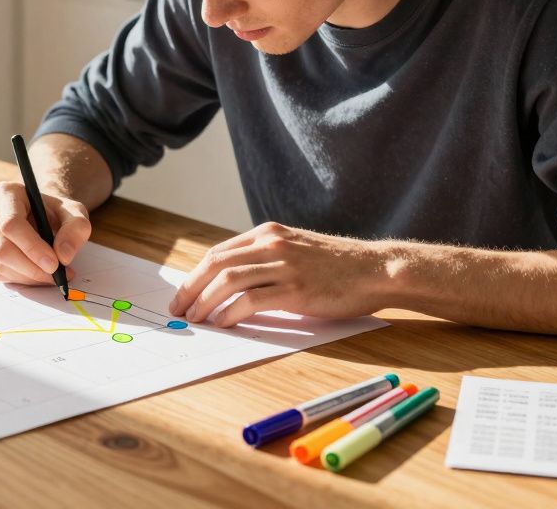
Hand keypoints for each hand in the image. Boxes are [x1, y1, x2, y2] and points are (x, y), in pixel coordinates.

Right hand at [0, 181, 92, 285]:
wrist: (42, 216)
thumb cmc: (55, 212)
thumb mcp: (75, 213)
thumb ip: (76, 229)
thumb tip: (63, 256)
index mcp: (6, 193)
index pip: (11, 224)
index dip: (32, 247)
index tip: (54, 264)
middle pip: (2, 249)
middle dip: (32, 268)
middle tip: (57, 276)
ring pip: (0, 265)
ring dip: (30, 277)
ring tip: (52, 274)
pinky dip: (23, 279)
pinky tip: (38, 272)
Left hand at [168, 222, 391, 326]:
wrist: (376, 270)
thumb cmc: (338, 266)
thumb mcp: (297, 250)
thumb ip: (267, 258)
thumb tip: (232, 282)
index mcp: (269, 232)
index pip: (219, 252)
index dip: (195, 274)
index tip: (184, 293)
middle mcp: (272, 244)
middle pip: (215, 263)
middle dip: (190, 287)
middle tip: (179, 309)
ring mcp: (284, 265)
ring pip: (228, 280)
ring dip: (205, 302)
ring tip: (197, 319)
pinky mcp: (296, 289)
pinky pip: (251, 300)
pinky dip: (231, 312)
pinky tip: (224, 323)